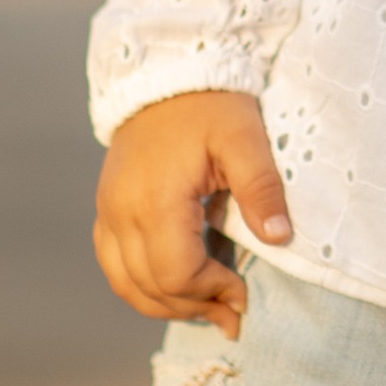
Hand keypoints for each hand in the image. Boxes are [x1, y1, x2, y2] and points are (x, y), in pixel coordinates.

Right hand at [93, 89, 289, 331]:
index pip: (177, 273)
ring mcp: (108, 212)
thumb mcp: (245, 138)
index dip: (213, 291)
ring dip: (167, 305)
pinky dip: (142, 286)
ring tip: (208, 307)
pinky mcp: (106, 209)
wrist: (166, 73)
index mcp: (156, 200)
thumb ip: (261, 188)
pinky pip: (114, 266)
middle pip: (151, 288)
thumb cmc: (210, 104)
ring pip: (127, 285)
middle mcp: (122, 213)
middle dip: (196, 306)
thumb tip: (279, 237)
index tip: (245, 292)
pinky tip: (175, 287)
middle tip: (234, 312)